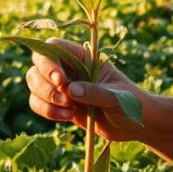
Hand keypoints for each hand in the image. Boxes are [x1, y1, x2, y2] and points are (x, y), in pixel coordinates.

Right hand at [25, 37, 148, 141]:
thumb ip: (95, 92)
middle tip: (66, 100)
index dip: (50, 61)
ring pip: (35, 84)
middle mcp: (70, 68)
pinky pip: (39, 103)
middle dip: (45, 84)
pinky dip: (46, 111)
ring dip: (45, 99)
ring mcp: (64, 87)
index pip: (54, 47)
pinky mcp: (61, 105)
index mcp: (84, 57)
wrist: (137, 124)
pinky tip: (67, 118)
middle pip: (38, 65)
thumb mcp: (118, 97)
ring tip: (70, 112)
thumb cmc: (133, 103)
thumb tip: (70, 90)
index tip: (61, 80)